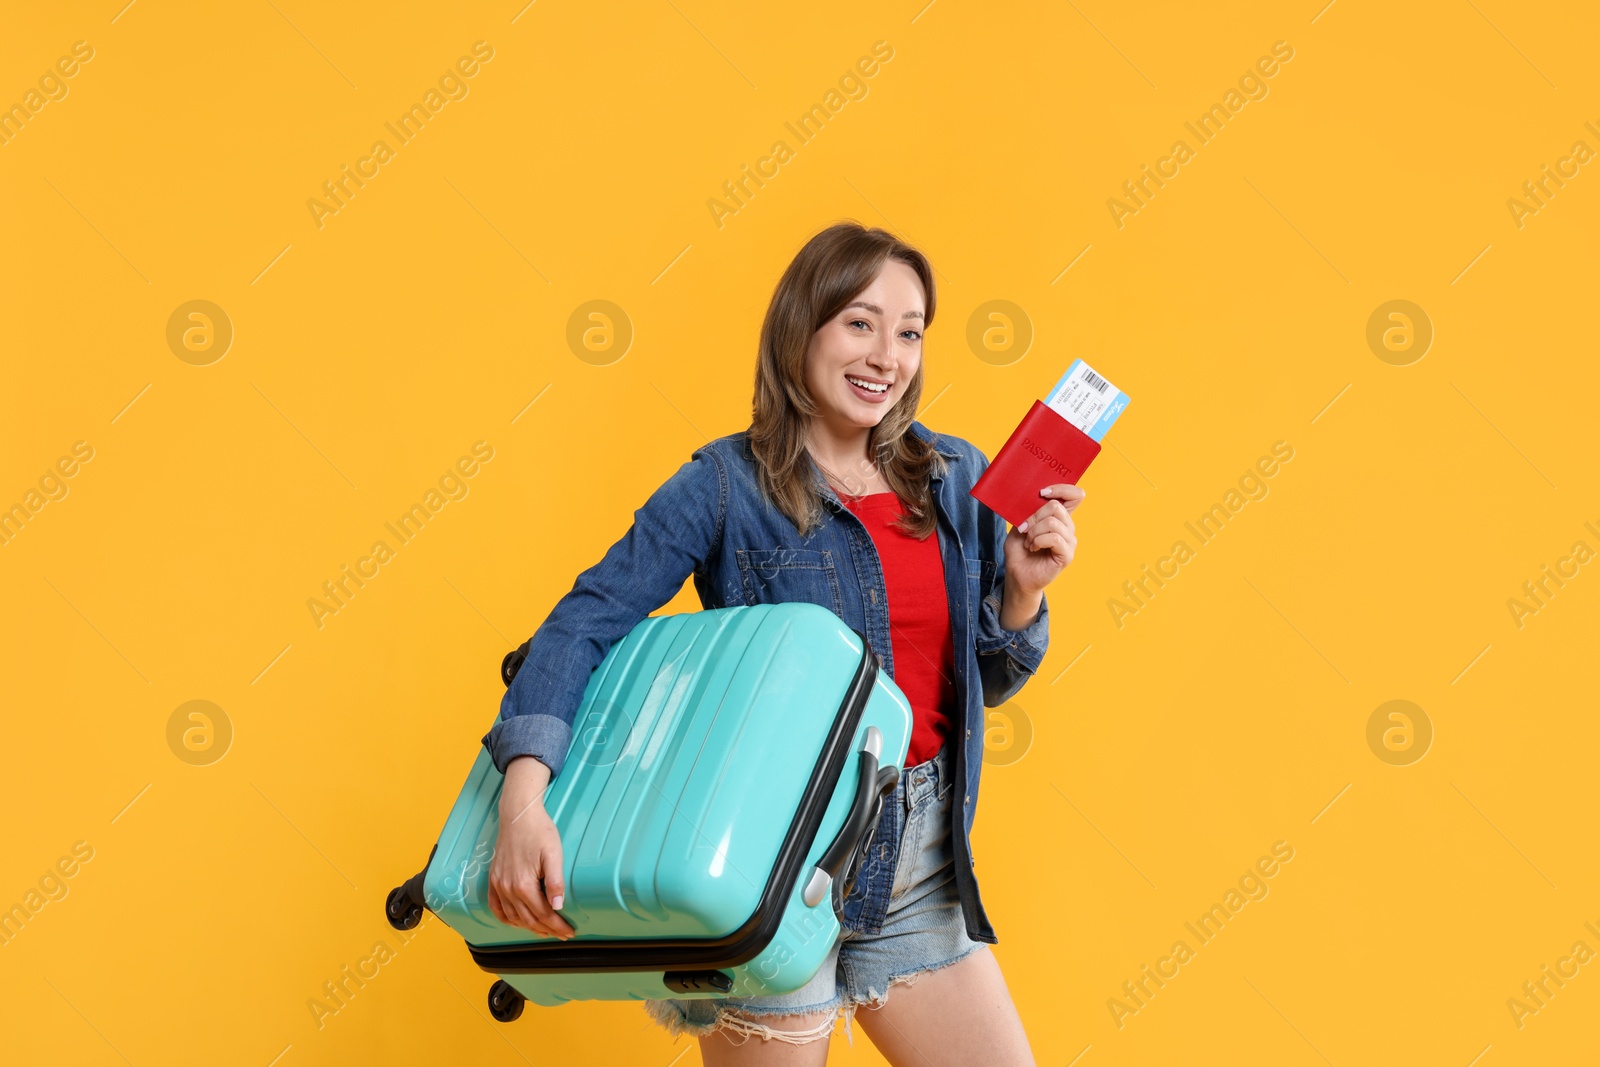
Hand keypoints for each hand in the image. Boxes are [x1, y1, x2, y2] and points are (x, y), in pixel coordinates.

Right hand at [487, 756, 575, 939]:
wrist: (518, 815)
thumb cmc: (539, 832)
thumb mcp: (554, 854)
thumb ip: (555, 882)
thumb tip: (558, 907)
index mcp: (524, 885)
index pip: (544, 914)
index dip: (558, 926)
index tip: (569, 932)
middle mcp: (508, 889)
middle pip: (529, 919)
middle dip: (547, 929)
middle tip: (561, 935)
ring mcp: (498, 885)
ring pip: (513, 917)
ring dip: (529, 927)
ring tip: (544, 931)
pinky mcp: (493, 879)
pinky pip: (496, 907)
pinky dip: (506, 918)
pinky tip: (516, 922)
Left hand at [1003, 483, 1085, 596]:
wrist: (1017, 574)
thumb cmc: (1019, 550)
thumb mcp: (1020, 525)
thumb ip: (1029, 511)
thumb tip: (1034, 498)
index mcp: (1059, 517)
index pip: (1075, 495)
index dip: (1062, 489)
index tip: (1042, 493)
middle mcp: (1068, 527)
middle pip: (1057, 506)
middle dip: (1034, 516)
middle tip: (1024, 529)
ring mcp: (1069, 541)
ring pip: (1053, 522)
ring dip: (1034, 531)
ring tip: (1028, 542)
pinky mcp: (1067, 554)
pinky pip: (1054, 538)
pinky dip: (1038, 541)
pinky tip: (1033, 548)